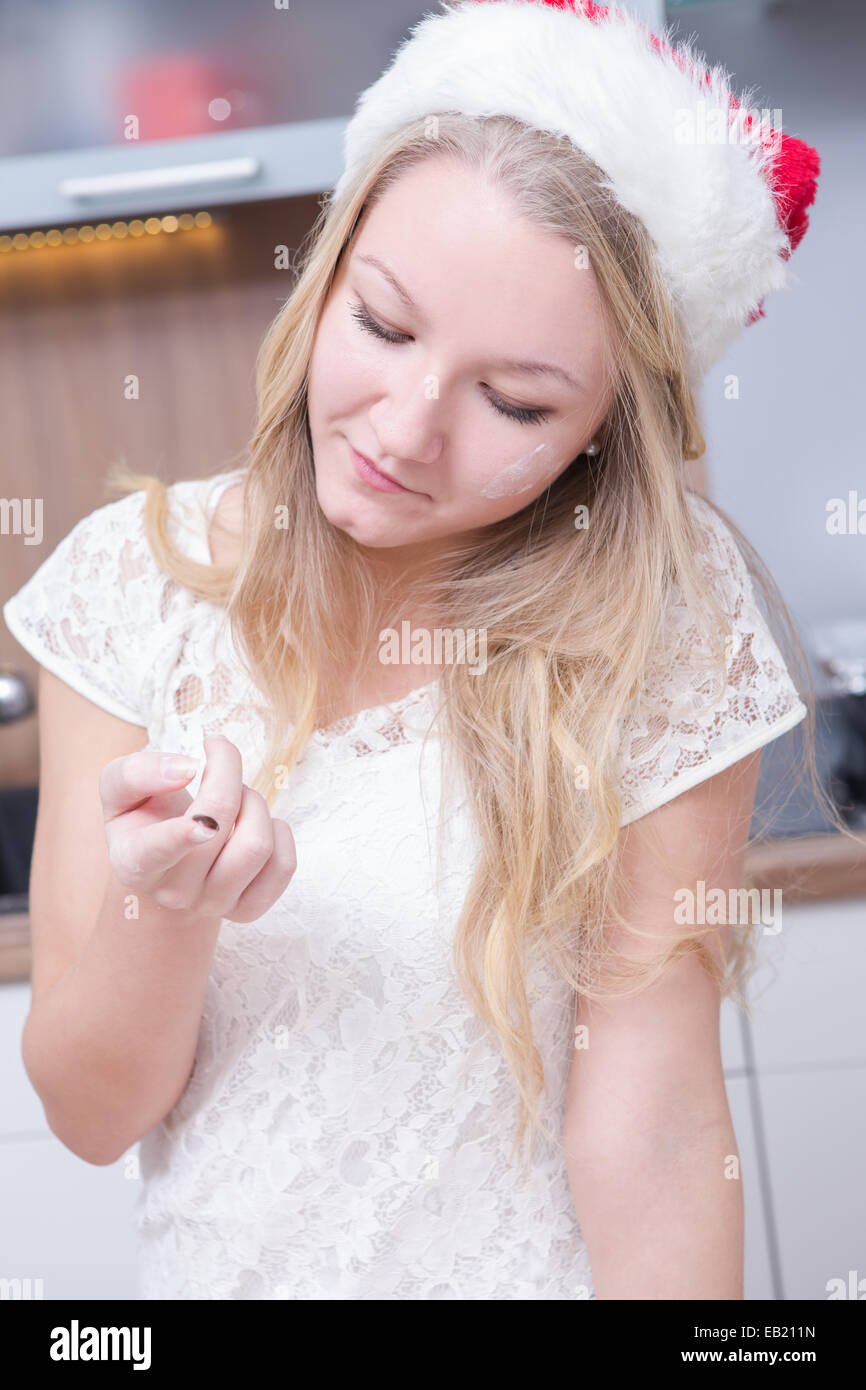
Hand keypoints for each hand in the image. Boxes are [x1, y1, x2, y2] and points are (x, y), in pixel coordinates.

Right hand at [99, 734, 295, 922]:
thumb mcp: (119, 789)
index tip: (201, 823)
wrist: (164, 865)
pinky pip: (283, 866)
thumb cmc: (143, 818)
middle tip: (218, 758)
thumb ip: (138, 773)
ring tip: (237, 798)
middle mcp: (172, 892)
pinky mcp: (247, 910)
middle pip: (218, 824)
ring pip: (257, 845)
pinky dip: (279, 832)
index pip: (157, 851)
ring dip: (254, 802)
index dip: (181, 836)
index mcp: (135, 861)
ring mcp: (212, 905)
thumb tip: (185, 769)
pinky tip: (255, 824)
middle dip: (227, 775)